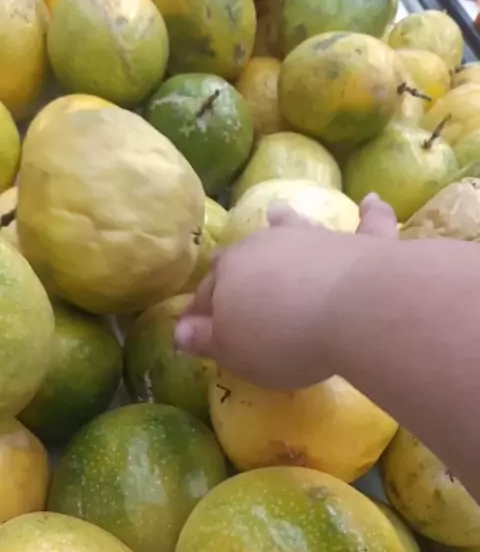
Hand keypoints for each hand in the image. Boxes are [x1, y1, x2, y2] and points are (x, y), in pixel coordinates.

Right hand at [175, 194, 397, 389]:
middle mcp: (268, 246)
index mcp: (231, 274)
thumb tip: (181, 330)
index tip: (194, 329)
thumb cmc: (283, 338)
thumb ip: (207, 340)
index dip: (199, 313)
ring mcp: (317, 239)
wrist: (352, 310)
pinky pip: (369, 223)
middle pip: (243, 255)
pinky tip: (371, 200)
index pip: (206, 293)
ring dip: (285, 221)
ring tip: (278, 213)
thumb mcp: (235, 351)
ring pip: (295, 226)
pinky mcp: (364, 244)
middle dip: (232, 265)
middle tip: (225, 270)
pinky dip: (370, 212)